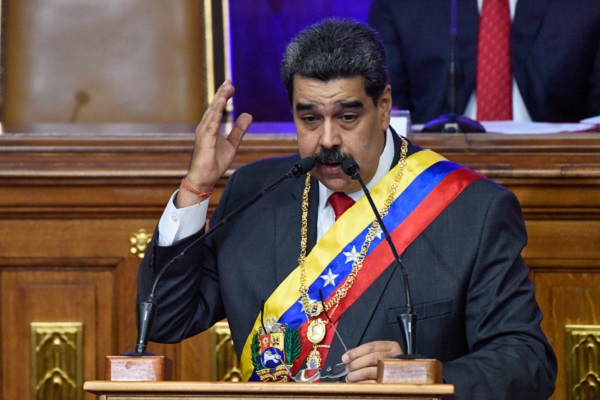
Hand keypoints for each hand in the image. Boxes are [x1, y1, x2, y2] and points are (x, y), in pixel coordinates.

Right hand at [177, 80, 252, 206]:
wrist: (204, 178)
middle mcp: (205, 127)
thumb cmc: (214, 162)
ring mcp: (204, 132)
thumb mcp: (232, 143)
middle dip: (222, 93)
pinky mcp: (205, 139)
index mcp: (210, 127)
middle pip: (214, 106)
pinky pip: (212, 123)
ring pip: (212, 112)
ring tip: (227, 87)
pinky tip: (221, 102)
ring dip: (219, 99)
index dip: (223, 96)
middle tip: (229, 81)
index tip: (230, 85)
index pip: (217, 108)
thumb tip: (249, 115)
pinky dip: (216, 111)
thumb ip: (239, 129)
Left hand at [341, 341, 402, 382]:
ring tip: (350, 377)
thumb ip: (365, 353)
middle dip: (355, 364)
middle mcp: (395, 357)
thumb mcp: (380, 354)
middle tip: (347, 369)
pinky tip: (358, 384)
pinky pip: (373, 383)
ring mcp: (394, 371)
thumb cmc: (389, 366)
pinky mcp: (391, 384)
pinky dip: (362, 383)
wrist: (406, 380)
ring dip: (356, 375)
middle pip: (370, 358)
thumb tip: (347, 355)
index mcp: (391, 347)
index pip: (370, 347)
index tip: (345, 357)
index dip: (355, 352)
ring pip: (370, 371)